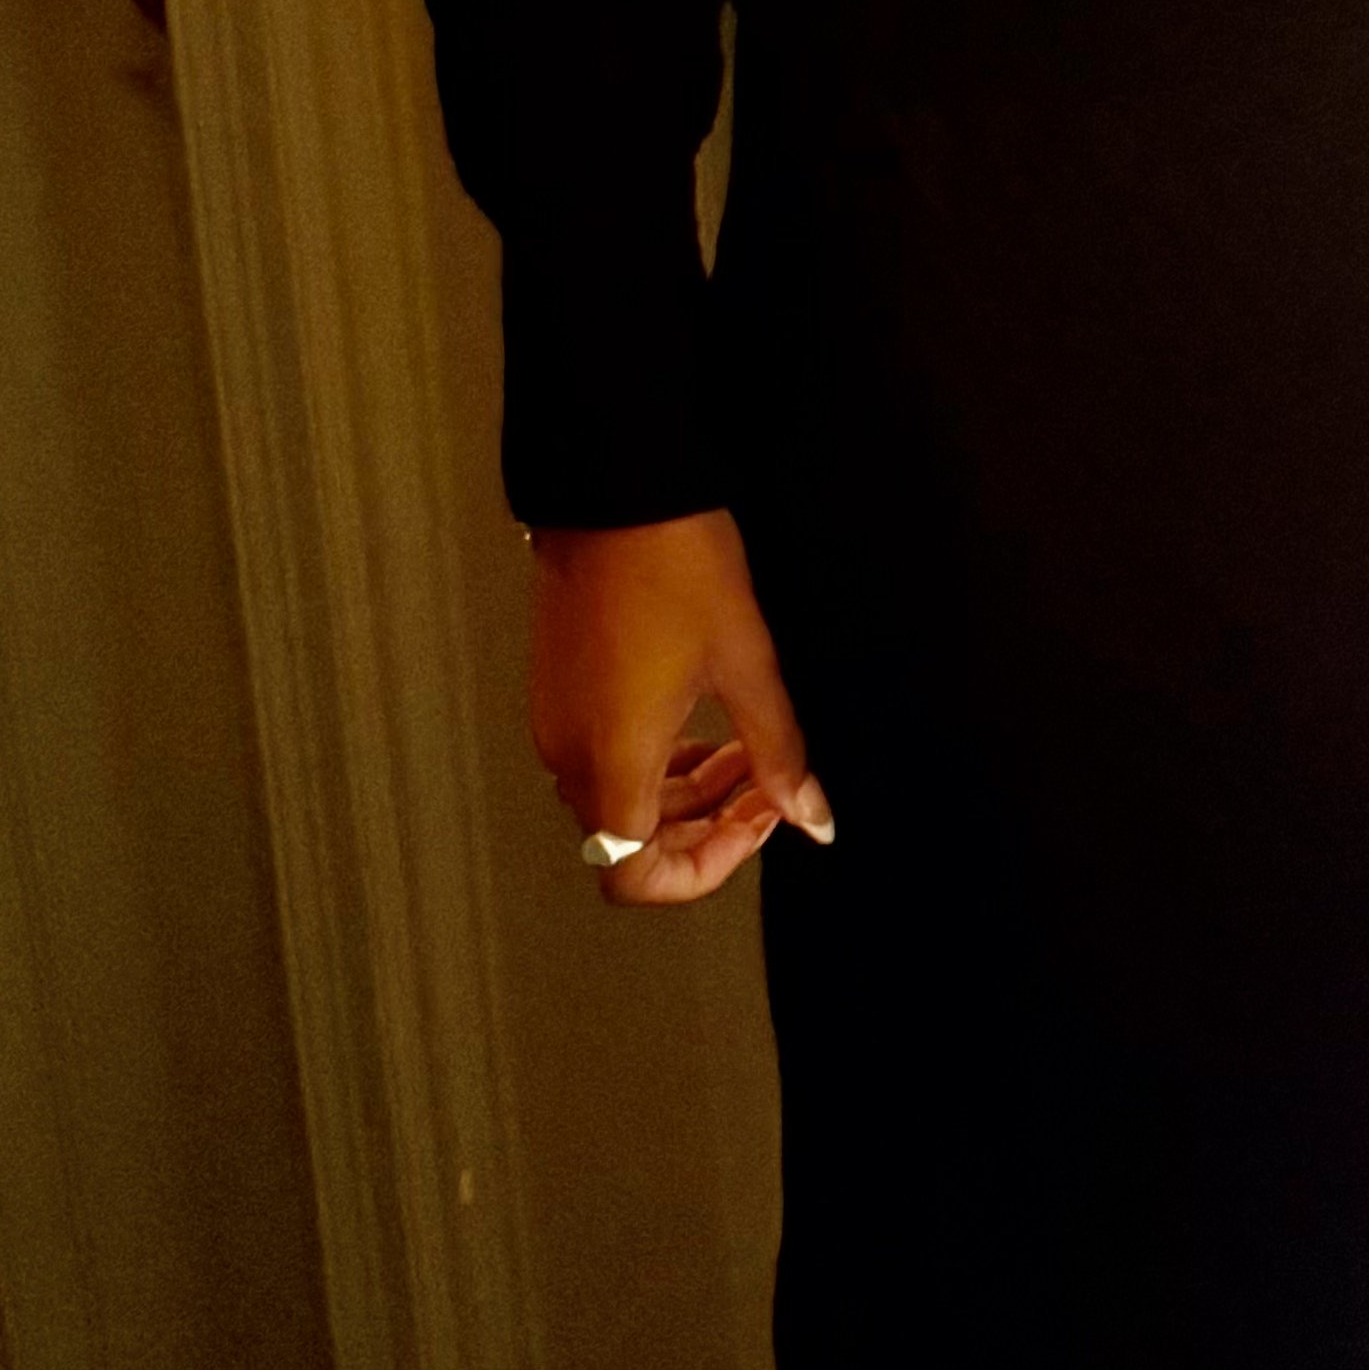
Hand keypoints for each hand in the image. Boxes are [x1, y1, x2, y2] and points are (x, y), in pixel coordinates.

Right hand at [526, 510, 830, 905]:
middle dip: (706, 825)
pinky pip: (601, 754)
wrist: (615, 492)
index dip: (703, 871)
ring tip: (742, 748)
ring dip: (684, 792)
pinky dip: (653, 758)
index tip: (756, 825)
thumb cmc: (675, 566)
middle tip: (765, 784)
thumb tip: (811, 816)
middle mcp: (570, 751)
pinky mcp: (557, 689)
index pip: (633, 877)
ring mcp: (557, 719)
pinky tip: (700, 717)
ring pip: (617, 798)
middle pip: (629, 840)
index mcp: (611, 759)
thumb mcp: (747, 666)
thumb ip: (780, 755)